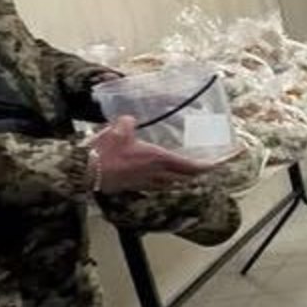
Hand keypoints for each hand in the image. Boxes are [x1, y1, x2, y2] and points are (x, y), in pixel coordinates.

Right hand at [88, 116, 219, 193]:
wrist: (85, 173)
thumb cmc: (104, 153)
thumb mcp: (119, 130)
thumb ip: (128, 122)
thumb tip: (130, 119)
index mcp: (159, 159)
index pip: (191, 166)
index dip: (209, 166)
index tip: (221, 163)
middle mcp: (157, 174)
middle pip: (187, 178)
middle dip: (200, 173)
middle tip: (211, 166)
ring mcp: (146, 183)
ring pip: (173, 184)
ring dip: (184, 179)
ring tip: (191, 173)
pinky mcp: (135, 187)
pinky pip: (157, 186)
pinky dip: (166, 182)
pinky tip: (163, 178)